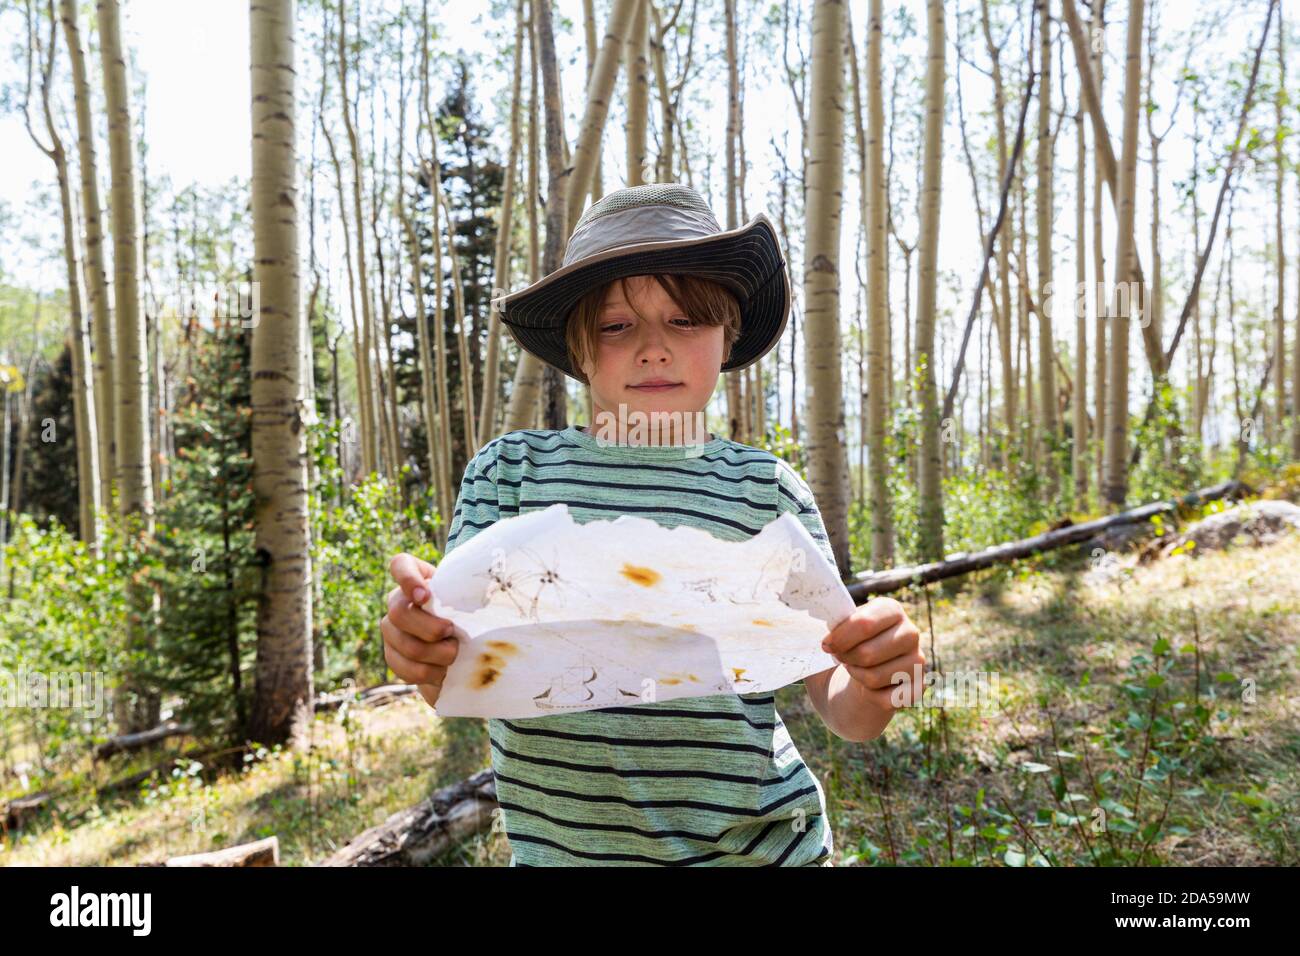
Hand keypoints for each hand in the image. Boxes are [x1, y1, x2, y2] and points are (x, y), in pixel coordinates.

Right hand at [381, 552, 459, 709]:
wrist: (462, 647)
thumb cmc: (470, 614)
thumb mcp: (474, 598)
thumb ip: (473, 591)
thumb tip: (499, 594)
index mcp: (417, 578)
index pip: (400, 565)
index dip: (407, 579)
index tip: (425, 595)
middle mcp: (397, 602)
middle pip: (399, 612)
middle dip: (431, 628)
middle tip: (453, 634)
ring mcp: (391, 630)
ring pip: (406, 645)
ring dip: (437, 654)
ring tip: (454, 655)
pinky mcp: (393, 657)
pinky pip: (405, 669)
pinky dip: (430, 673)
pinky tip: (443, 671)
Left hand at [820, 598, 924, 712]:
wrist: (855, 684)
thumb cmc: (843, 649)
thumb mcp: (834, 632)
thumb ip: (825, 624)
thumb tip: (807, 626)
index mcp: (891, 609)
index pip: (864, 623)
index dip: (839, 638)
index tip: (825, 645)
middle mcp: (910, 633)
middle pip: (867, 653)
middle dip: (845, 660)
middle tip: (840, 658)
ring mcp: (918, 661)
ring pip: (874, 677)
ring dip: (856, 677)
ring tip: (854, 670)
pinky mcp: (918, 688)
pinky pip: (886, 699)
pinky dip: (869, 697)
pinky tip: (870, 688)